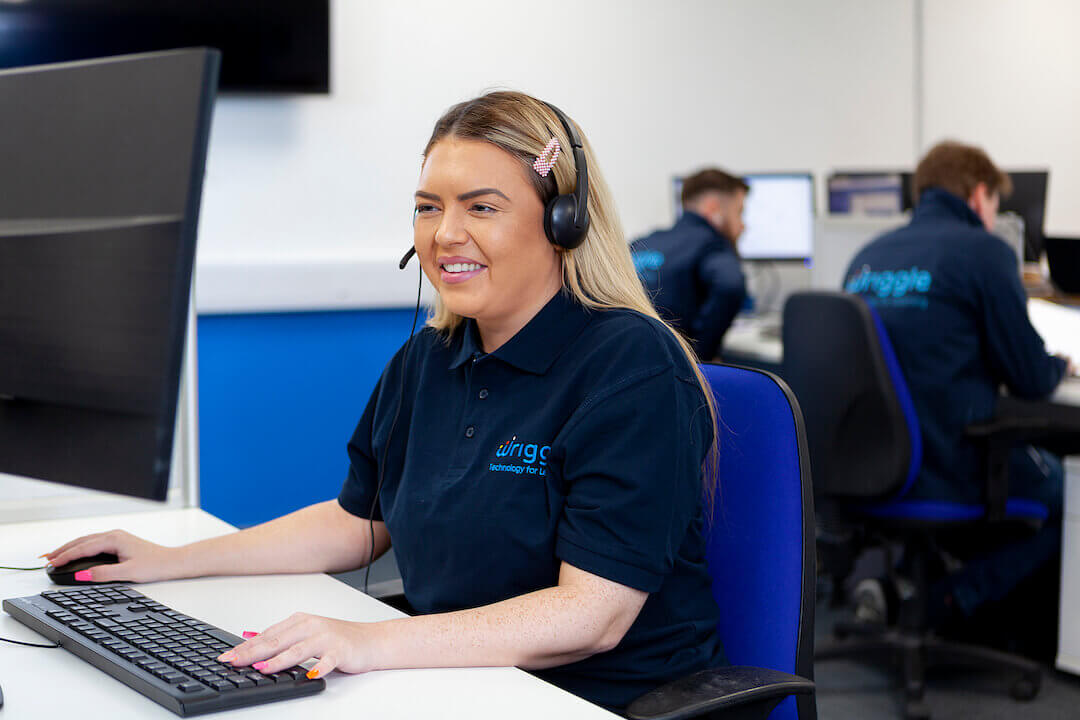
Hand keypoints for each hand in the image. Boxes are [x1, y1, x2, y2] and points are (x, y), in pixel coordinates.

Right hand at [43, 529, 186, 582]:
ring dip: (70, 548)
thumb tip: (83, 574)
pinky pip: (94, 543)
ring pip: (87, 541)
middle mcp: (114, 535)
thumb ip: (104, 573)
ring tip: (54, 556)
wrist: (172, 561)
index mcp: (114, 539)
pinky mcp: (119, 543)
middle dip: (62, 550)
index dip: (65, 556)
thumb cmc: (155, 565)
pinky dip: (81, 548)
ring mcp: (117, 537)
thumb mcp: (128, 572)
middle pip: (82, 541)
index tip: (51, 563)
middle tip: (45, 559)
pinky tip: (76, 553)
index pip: (83, 547)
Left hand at [218, 612, 374, 678]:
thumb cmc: (338, 638)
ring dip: (279, 660)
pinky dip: (318, 667)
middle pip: (277, 641)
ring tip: (262, 668)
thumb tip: (249, 636)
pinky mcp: (340, 650)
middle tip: (234, 662)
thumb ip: (279, 636)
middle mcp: (311, 626)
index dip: (245, 646)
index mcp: (299, 621)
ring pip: (298, 649)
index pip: (267, 635)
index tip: (227, 656)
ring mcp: (326, 637)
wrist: (371, 640)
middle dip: (253, 652)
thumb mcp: (305, 633)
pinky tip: (310, 674)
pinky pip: (328, 660)